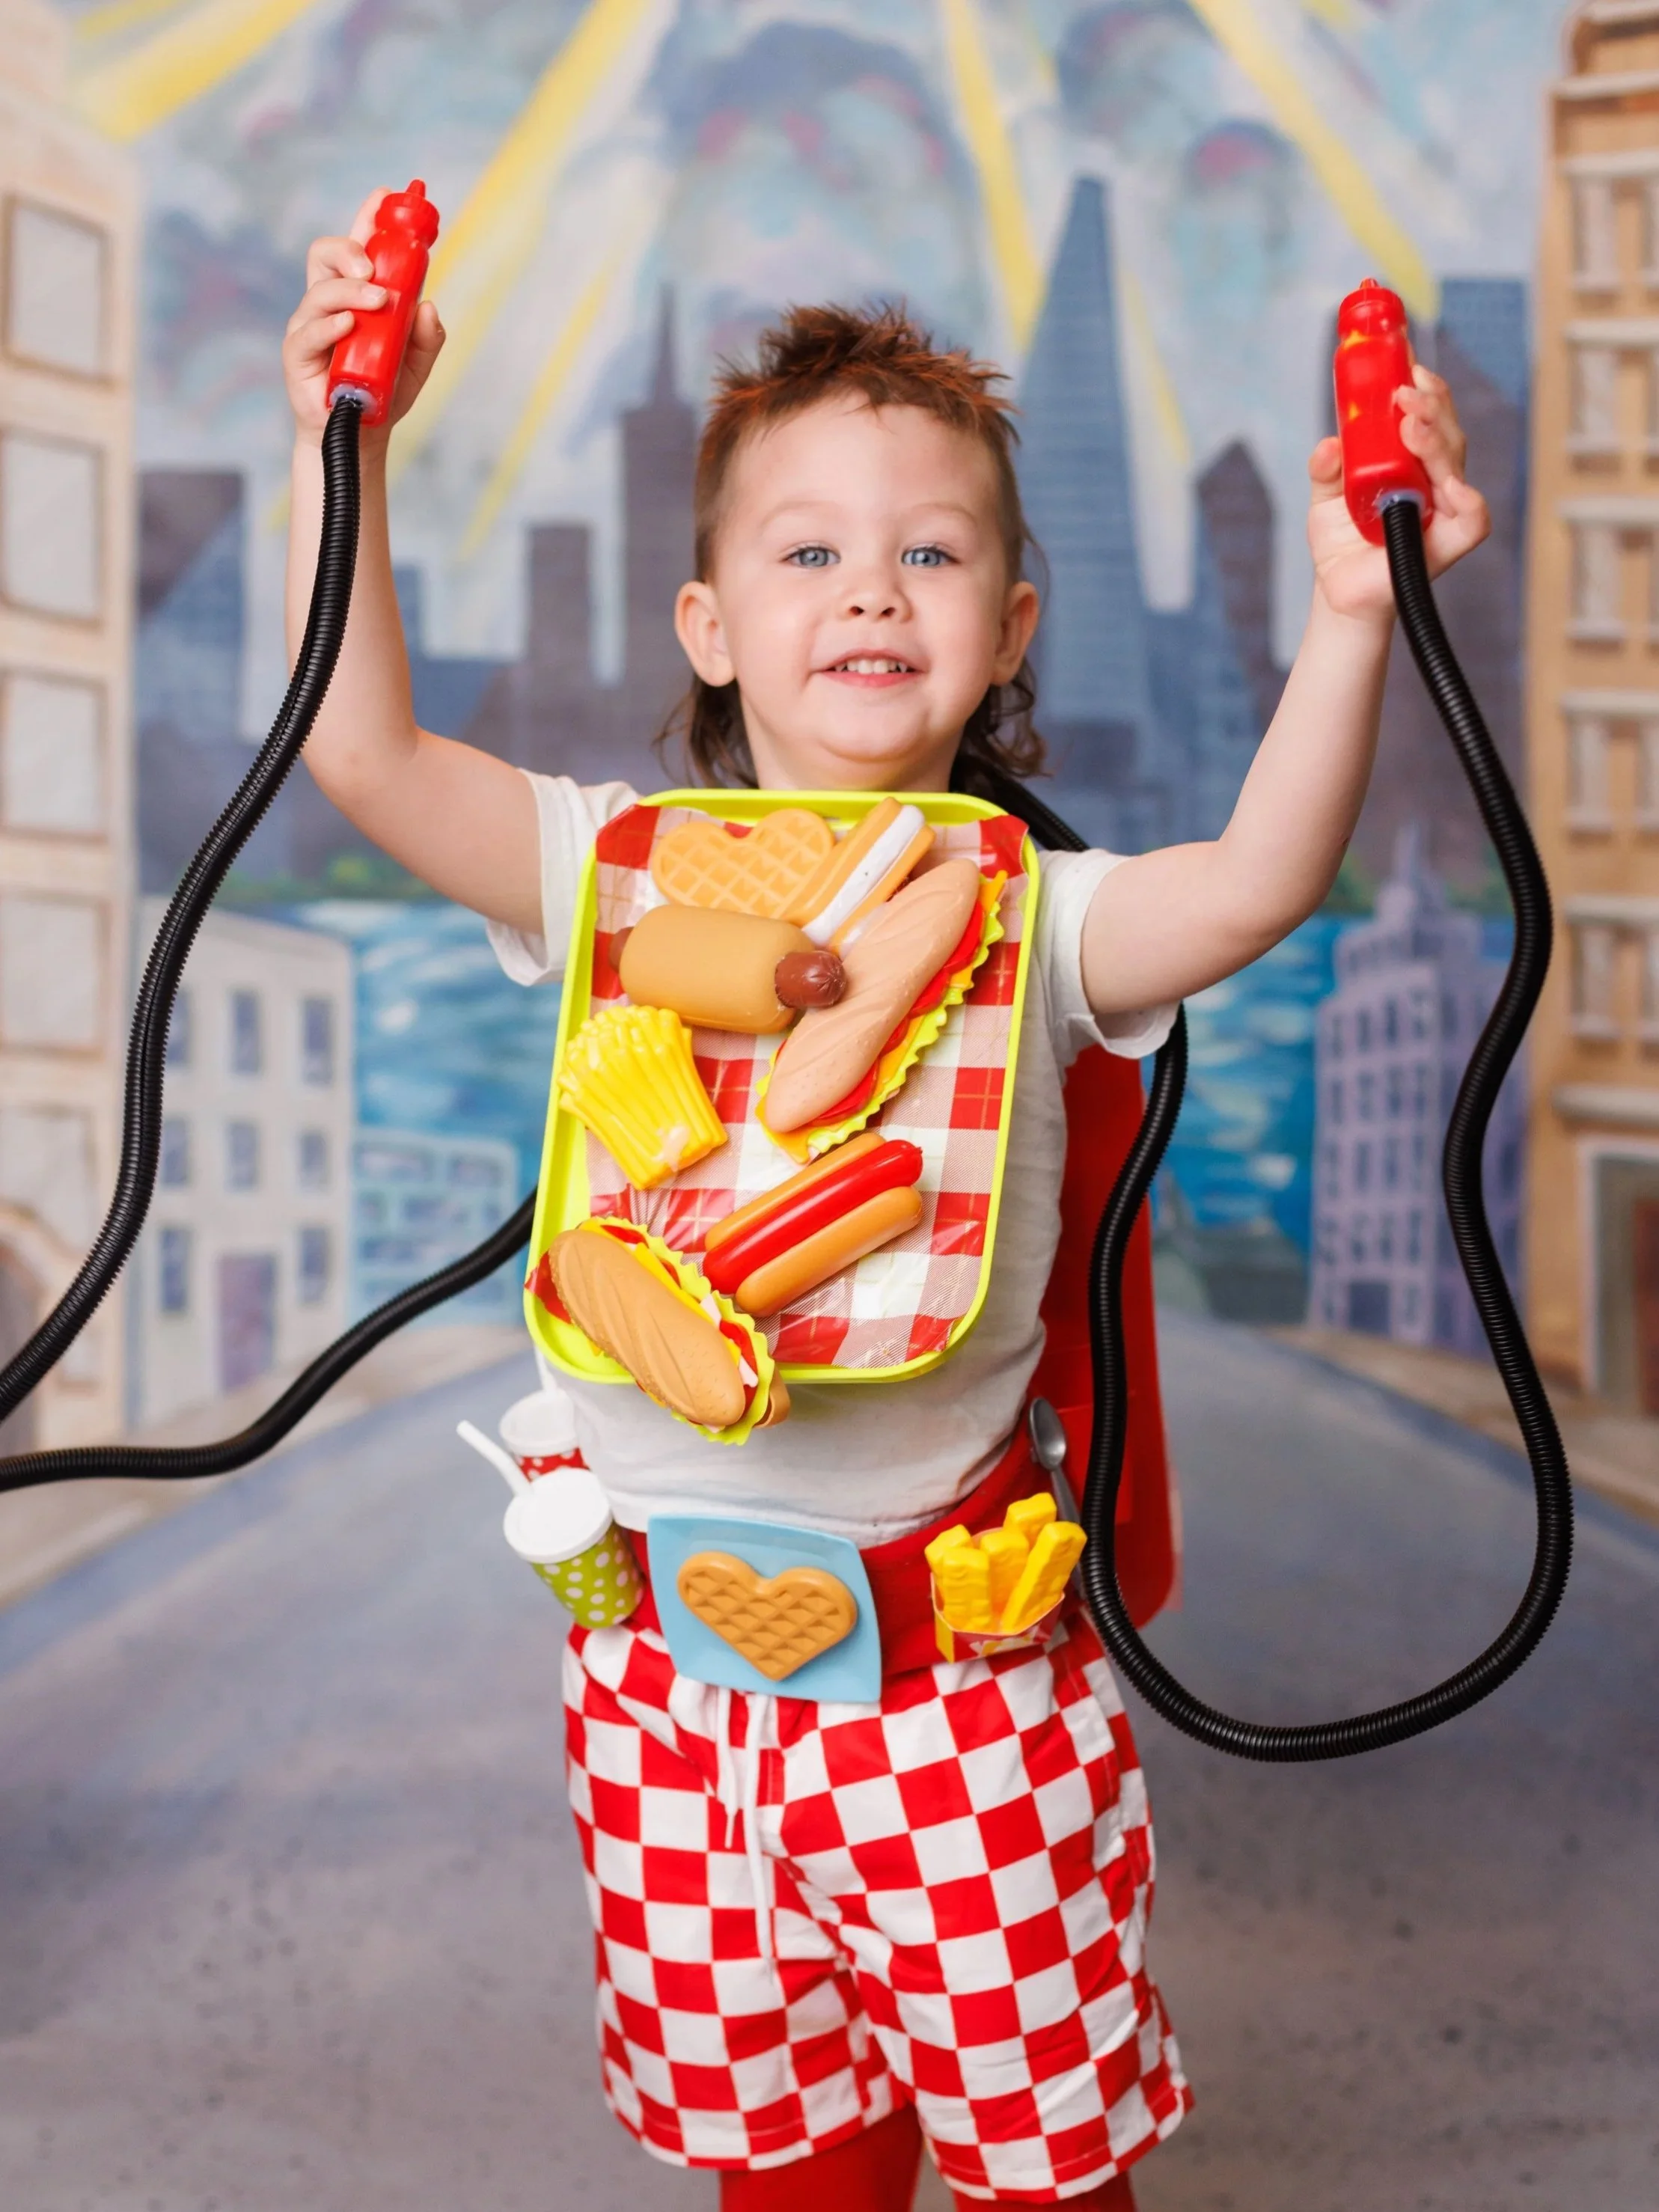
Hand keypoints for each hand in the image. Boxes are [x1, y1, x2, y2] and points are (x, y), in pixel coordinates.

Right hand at [282, 189, 444, 448]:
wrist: (361, 434)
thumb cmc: (383, 391)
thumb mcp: (416, 363)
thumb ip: (427, 337)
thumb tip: (428, 307)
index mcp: (354, 294)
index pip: (357, 247)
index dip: (367, 218)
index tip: (385, 196)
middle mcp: (328, 302)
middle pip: (324, 254)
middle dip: (349, 248)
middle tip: (374, 266)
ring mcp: (309, 325)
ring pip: (321, 291)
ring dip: (351, 291)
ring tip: (378, 301)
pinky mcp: (298, 354)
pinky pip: (310, 331)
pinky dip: (332, 324)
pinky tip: (349, 324)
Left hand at [1307, 364, 1490, 622]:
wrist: (1339, 594)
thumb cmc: (1341, 544)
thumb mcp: (1323, 499)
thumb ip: (1325, 469)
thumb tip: (1328, 445)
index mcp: (1411, 459)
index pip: (1427, 413)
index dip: (1420, 385)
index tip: (1403, 361)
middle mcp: (1434, 478)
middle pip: (1447, 430)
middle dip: (1431, 404)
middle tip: (1404, 391)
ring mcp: (1445, 508)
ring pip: (1456, 463)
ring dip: (1437, 438)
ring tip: (1411, 422)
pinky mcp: (1449, 543)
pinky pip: (1473, 518)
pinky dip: (1465, 498)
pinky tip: (1449, 484)